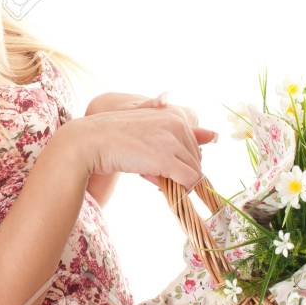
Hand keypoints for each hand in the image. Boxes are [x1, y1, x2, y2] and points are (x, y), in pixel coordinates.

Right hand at [79, 91, 218, 189]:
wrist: (89, 141)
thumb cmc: (116, 138)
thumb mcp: (151, 132)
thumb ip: (180, 135)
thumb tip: (216, 136)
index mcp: (176, 115)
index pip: (195, 146)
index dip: (179, 160)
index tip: (158, 162)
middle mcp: (178, 124)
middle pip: (197, 160)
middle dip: (178, 170)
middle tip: (150, 170)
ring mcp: (172, 141)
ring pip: (194, 172)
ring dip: (175, 180)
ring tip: (147, 173)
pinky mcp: (165, 159)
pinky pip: (188, 181)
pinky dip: (179, 189)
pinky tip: (154, 183)